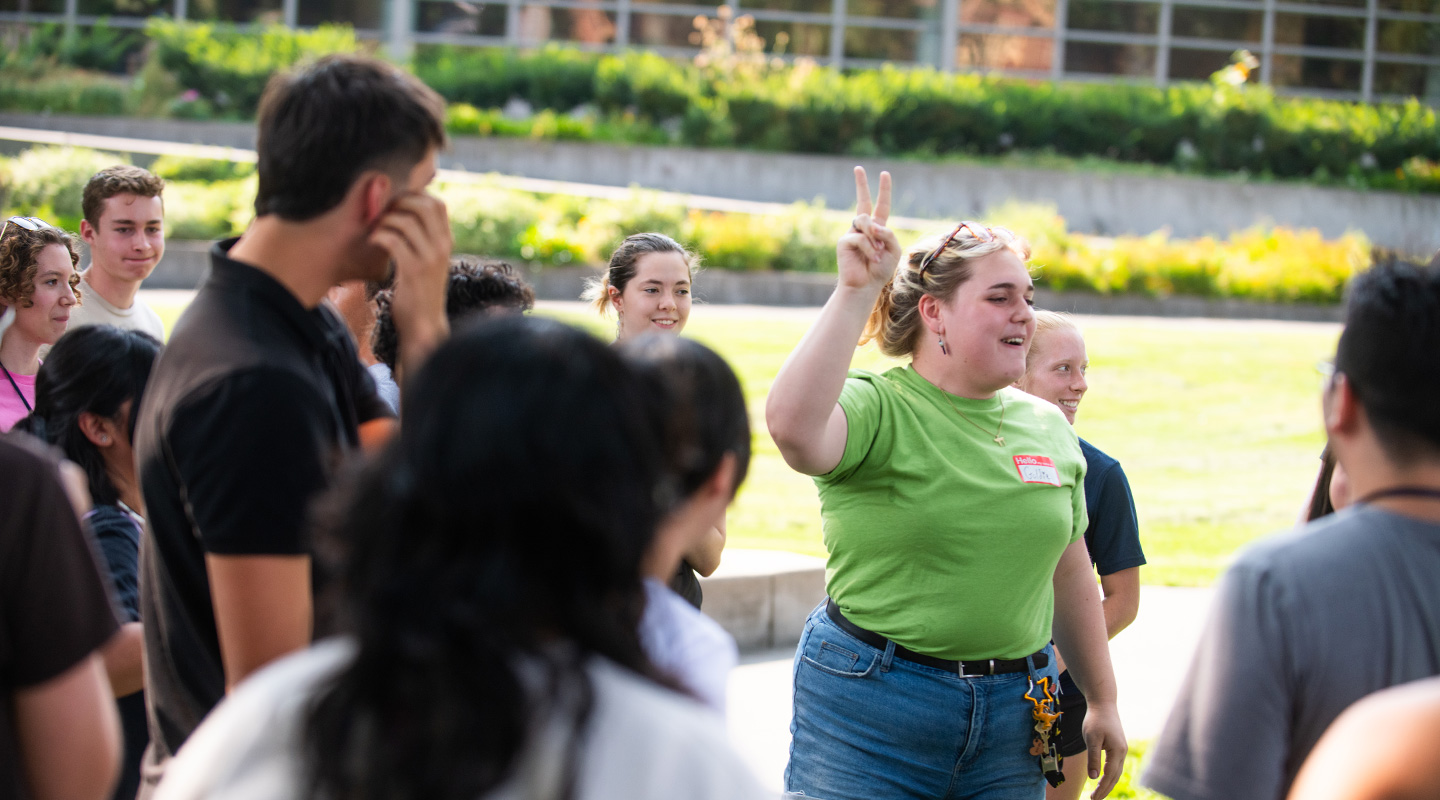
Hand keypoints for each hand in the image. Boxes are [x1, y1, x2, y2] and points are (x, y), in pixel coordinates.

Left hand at [370, 192, 451, 376]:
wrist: (423, 324)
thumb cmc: (420, 292)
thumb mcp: (430, 262)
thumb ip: (426, 240)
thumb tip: (410, 215)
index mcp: (446, 242)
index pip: (437, 204)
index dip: (414, 197)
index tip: (396, 206)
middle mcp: (442, 247)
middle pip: (422, 205)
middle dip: (398, 204)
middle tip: (383, 215)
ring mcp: (429, 259)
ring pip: (405, 221)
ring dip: (384, 221)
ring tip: (376, 231)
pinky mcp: (413, 271)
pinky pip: (393, 241)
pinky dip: (379, 237)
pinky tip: (373, 243)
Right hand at [837, 167, 900, 290]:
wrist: (864, 286)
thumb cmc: (880, 271)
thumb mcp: (894, 250)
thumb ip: (889, 234)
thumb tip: (873, 224)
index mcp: (877, 229)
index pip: (881, 206)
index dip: (883, 190)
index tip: (884, 174)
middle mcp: (864, 229)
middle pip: (863, 202)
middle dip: (861, 184)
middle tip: (858, 168)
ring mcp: (852, 233)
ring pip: (865, 220)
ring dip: (874, 236)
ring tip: (877, 253)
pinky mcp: (844, 241)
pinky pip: (860, 237)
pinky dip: (869, 248)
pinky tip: (870, 258)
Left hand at [1080, 700, 1127, 798]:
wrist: (1103, 703)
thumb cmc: (1095, 719)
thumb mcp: (1091, 739)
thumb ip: (1093, 758)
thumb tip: (1094, 778)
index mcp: (1117, 751)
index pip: (1110, 775)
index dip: (1102, 788)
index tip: (1093, 797)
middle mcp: (1122, 751)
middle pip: (1115, 776)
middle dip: (1105, 789)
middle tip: (1094, 799)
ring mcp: (1121, 749)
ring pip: (1116, 771)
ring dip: (1108, 783)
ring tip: (1097, 793)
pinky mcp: (1118, 746)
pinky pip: (1115, 765)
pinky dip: (1110, 775)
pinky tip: (1103, 779)